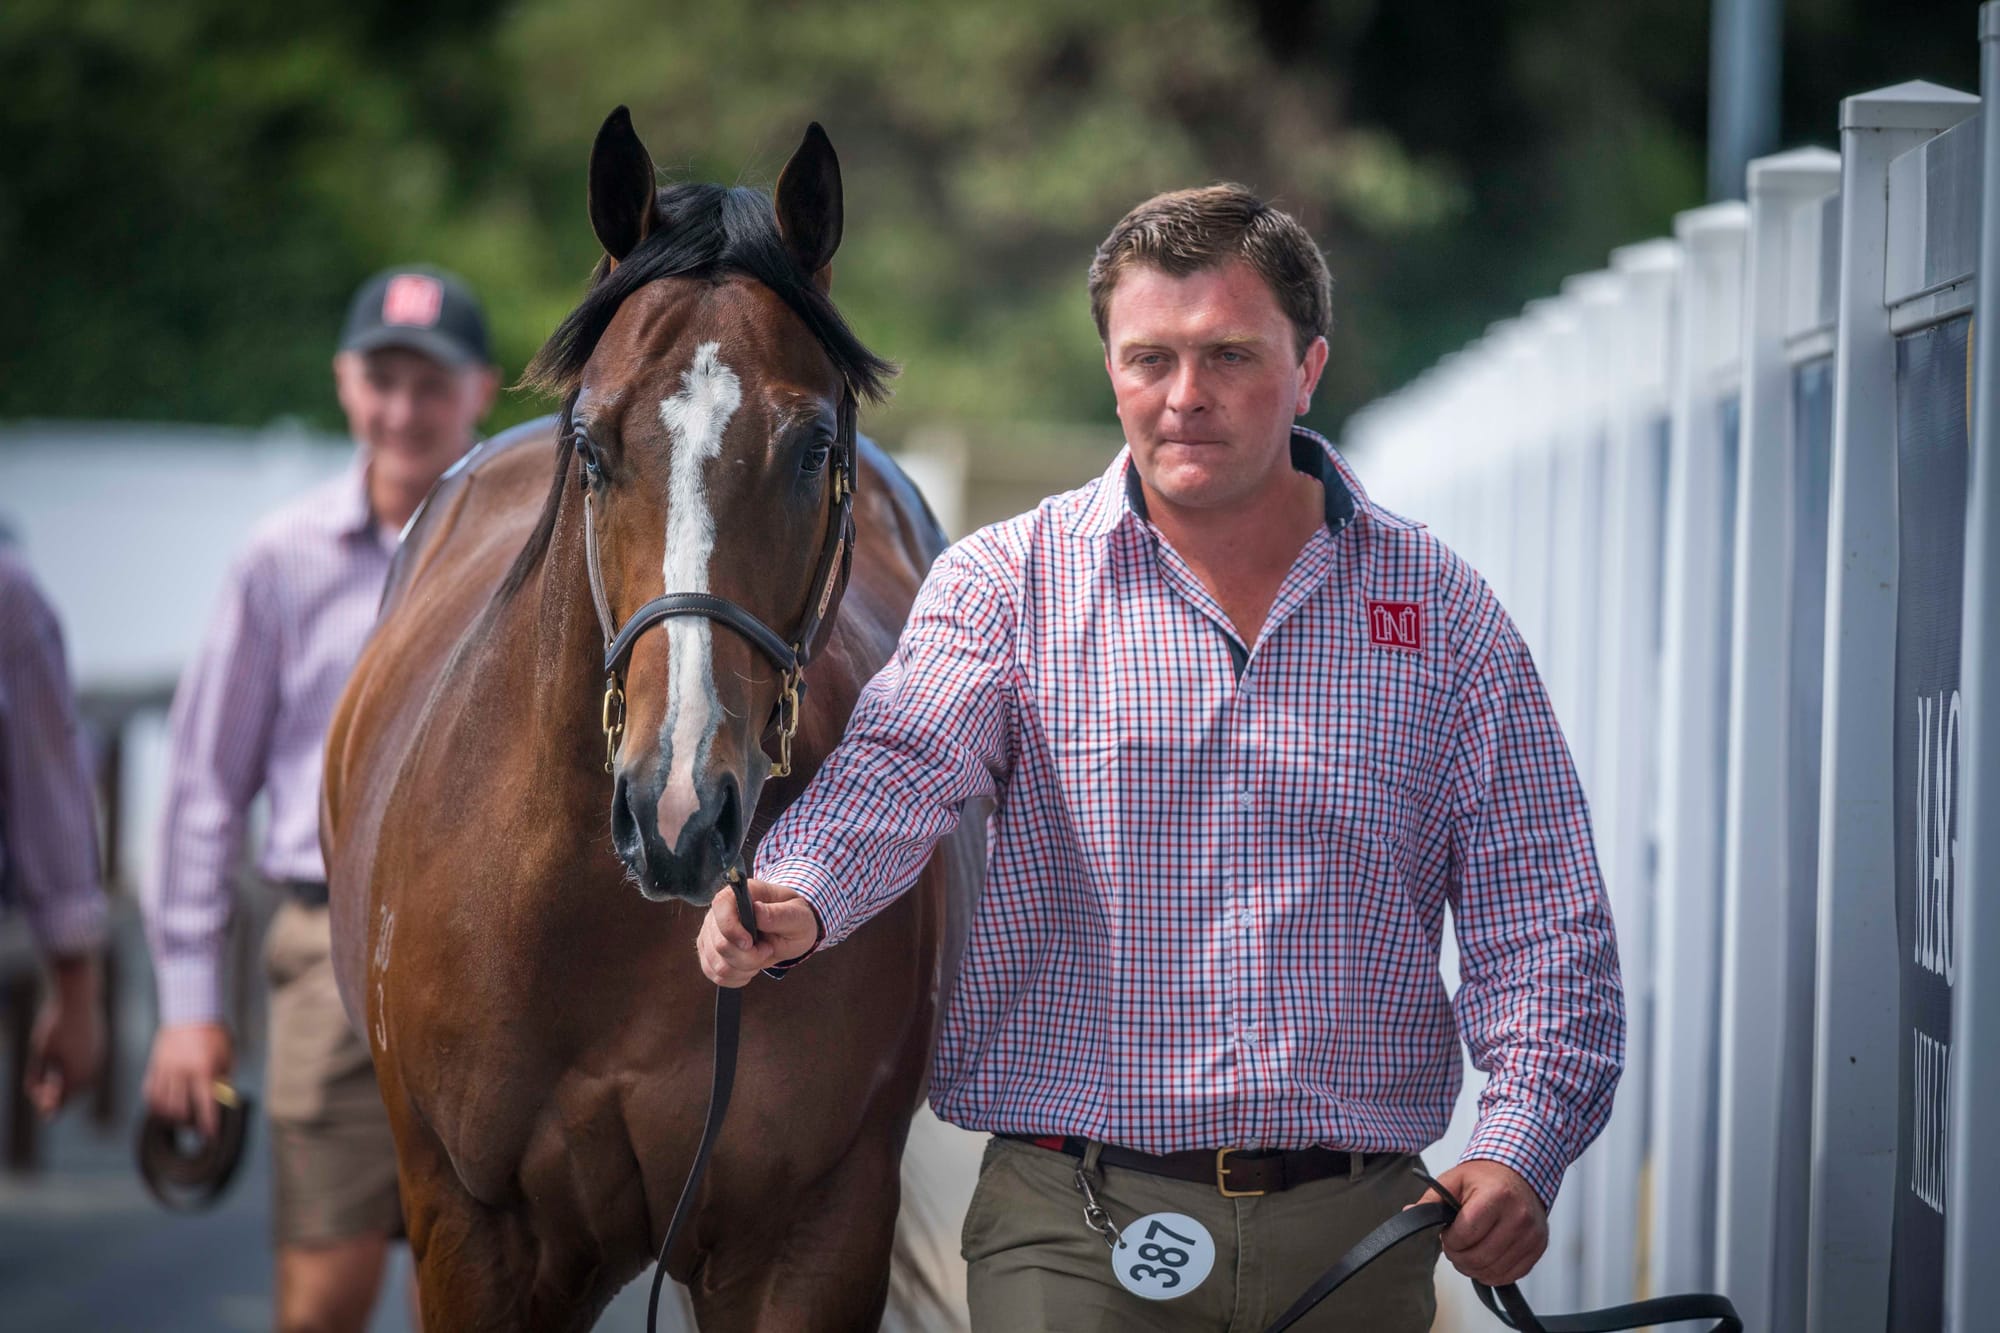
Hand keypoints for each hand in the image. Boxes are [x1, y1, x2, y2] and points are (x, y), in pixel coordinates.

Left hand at [27, 955, 102, 1117]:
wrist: (78, 1001)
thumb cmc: (54, 1026)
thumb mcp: (39, 1053)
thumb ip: (36, 1076)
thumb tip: (36, 1093)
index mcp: (75, 1075)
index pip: (60, 1102)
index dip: (46, 1105)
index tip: (36, 1100)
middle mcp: (91, 1071)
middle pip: (73, 1094)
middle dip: (58, 1096)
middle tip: (42, 1093)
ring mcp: (99, 1060)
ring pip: (84, 1082)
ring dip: (69, 1085)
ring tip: (53, 1082)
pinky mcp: (101, 1049)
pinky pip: (90, 1069)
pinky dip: (78, 1073)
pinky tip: (65, 1066)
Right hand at [142, 1021, 234, 1138]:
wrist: (190, 1011)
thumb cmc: (213, 1032)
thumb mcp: (227, 1054)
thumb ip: (224, 1078)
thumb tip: (222, 1099)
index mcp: (204, 1069)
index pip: (205, 1105)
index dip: (208, 1124)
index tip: (210, 1136)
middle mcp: (182, 1072)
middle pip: (180, 1109)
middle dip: (188, 1123)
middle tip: (195, 1127)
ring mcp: (166, 1069)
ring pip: (162, 1104)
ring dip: (170, 1117)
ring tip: (179, 1121)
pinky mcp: (154, 1065)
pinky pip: (150, 1091)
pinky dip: (155, 1104)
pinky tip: (162, 1108)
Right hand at [695, 878, 821, 986]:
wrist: (789, 931)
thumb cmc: (793, 918)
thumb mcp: (797, 916)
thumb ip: (779, 914)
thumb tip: (757, 910)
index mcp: (740, 894)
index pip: (720, 905)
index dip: (731, 928)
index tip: (750, 943)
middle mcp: (719, 912)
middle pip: (720, 944)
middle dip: (749, 956)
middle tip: (768, 949)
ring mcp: (710, 933)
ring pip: (718, 964)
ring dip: (744, 968)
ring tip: (760, 956)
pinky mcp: (708, 952)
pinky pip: (715, 974)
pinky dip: (736, 976)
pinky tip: (750, 966)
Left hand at [1410, 1158, 1548, 1286]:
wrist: (1520, 1174)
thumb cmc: (1485, 1178)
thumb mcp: (1454, 1180)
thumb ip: (1431, 1200)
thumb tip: (1409, 1214)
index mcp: (1497, 1196)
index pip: (1466, 1235)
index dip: (1449, 1240)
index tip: (1447, 1233)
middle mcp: (1519, 1217)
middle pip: (1479, 1257)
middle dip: (1458, 1257)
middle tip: (1454, 1246)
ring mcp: (1532, 1235)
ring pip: (1494, 1271)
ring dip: (1473, 1268)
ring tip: (1467, 1252)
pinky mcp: (1538, 1248)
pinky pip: (1511, 1275)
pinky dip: (1492, 1274)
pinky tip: (1484, 1259)